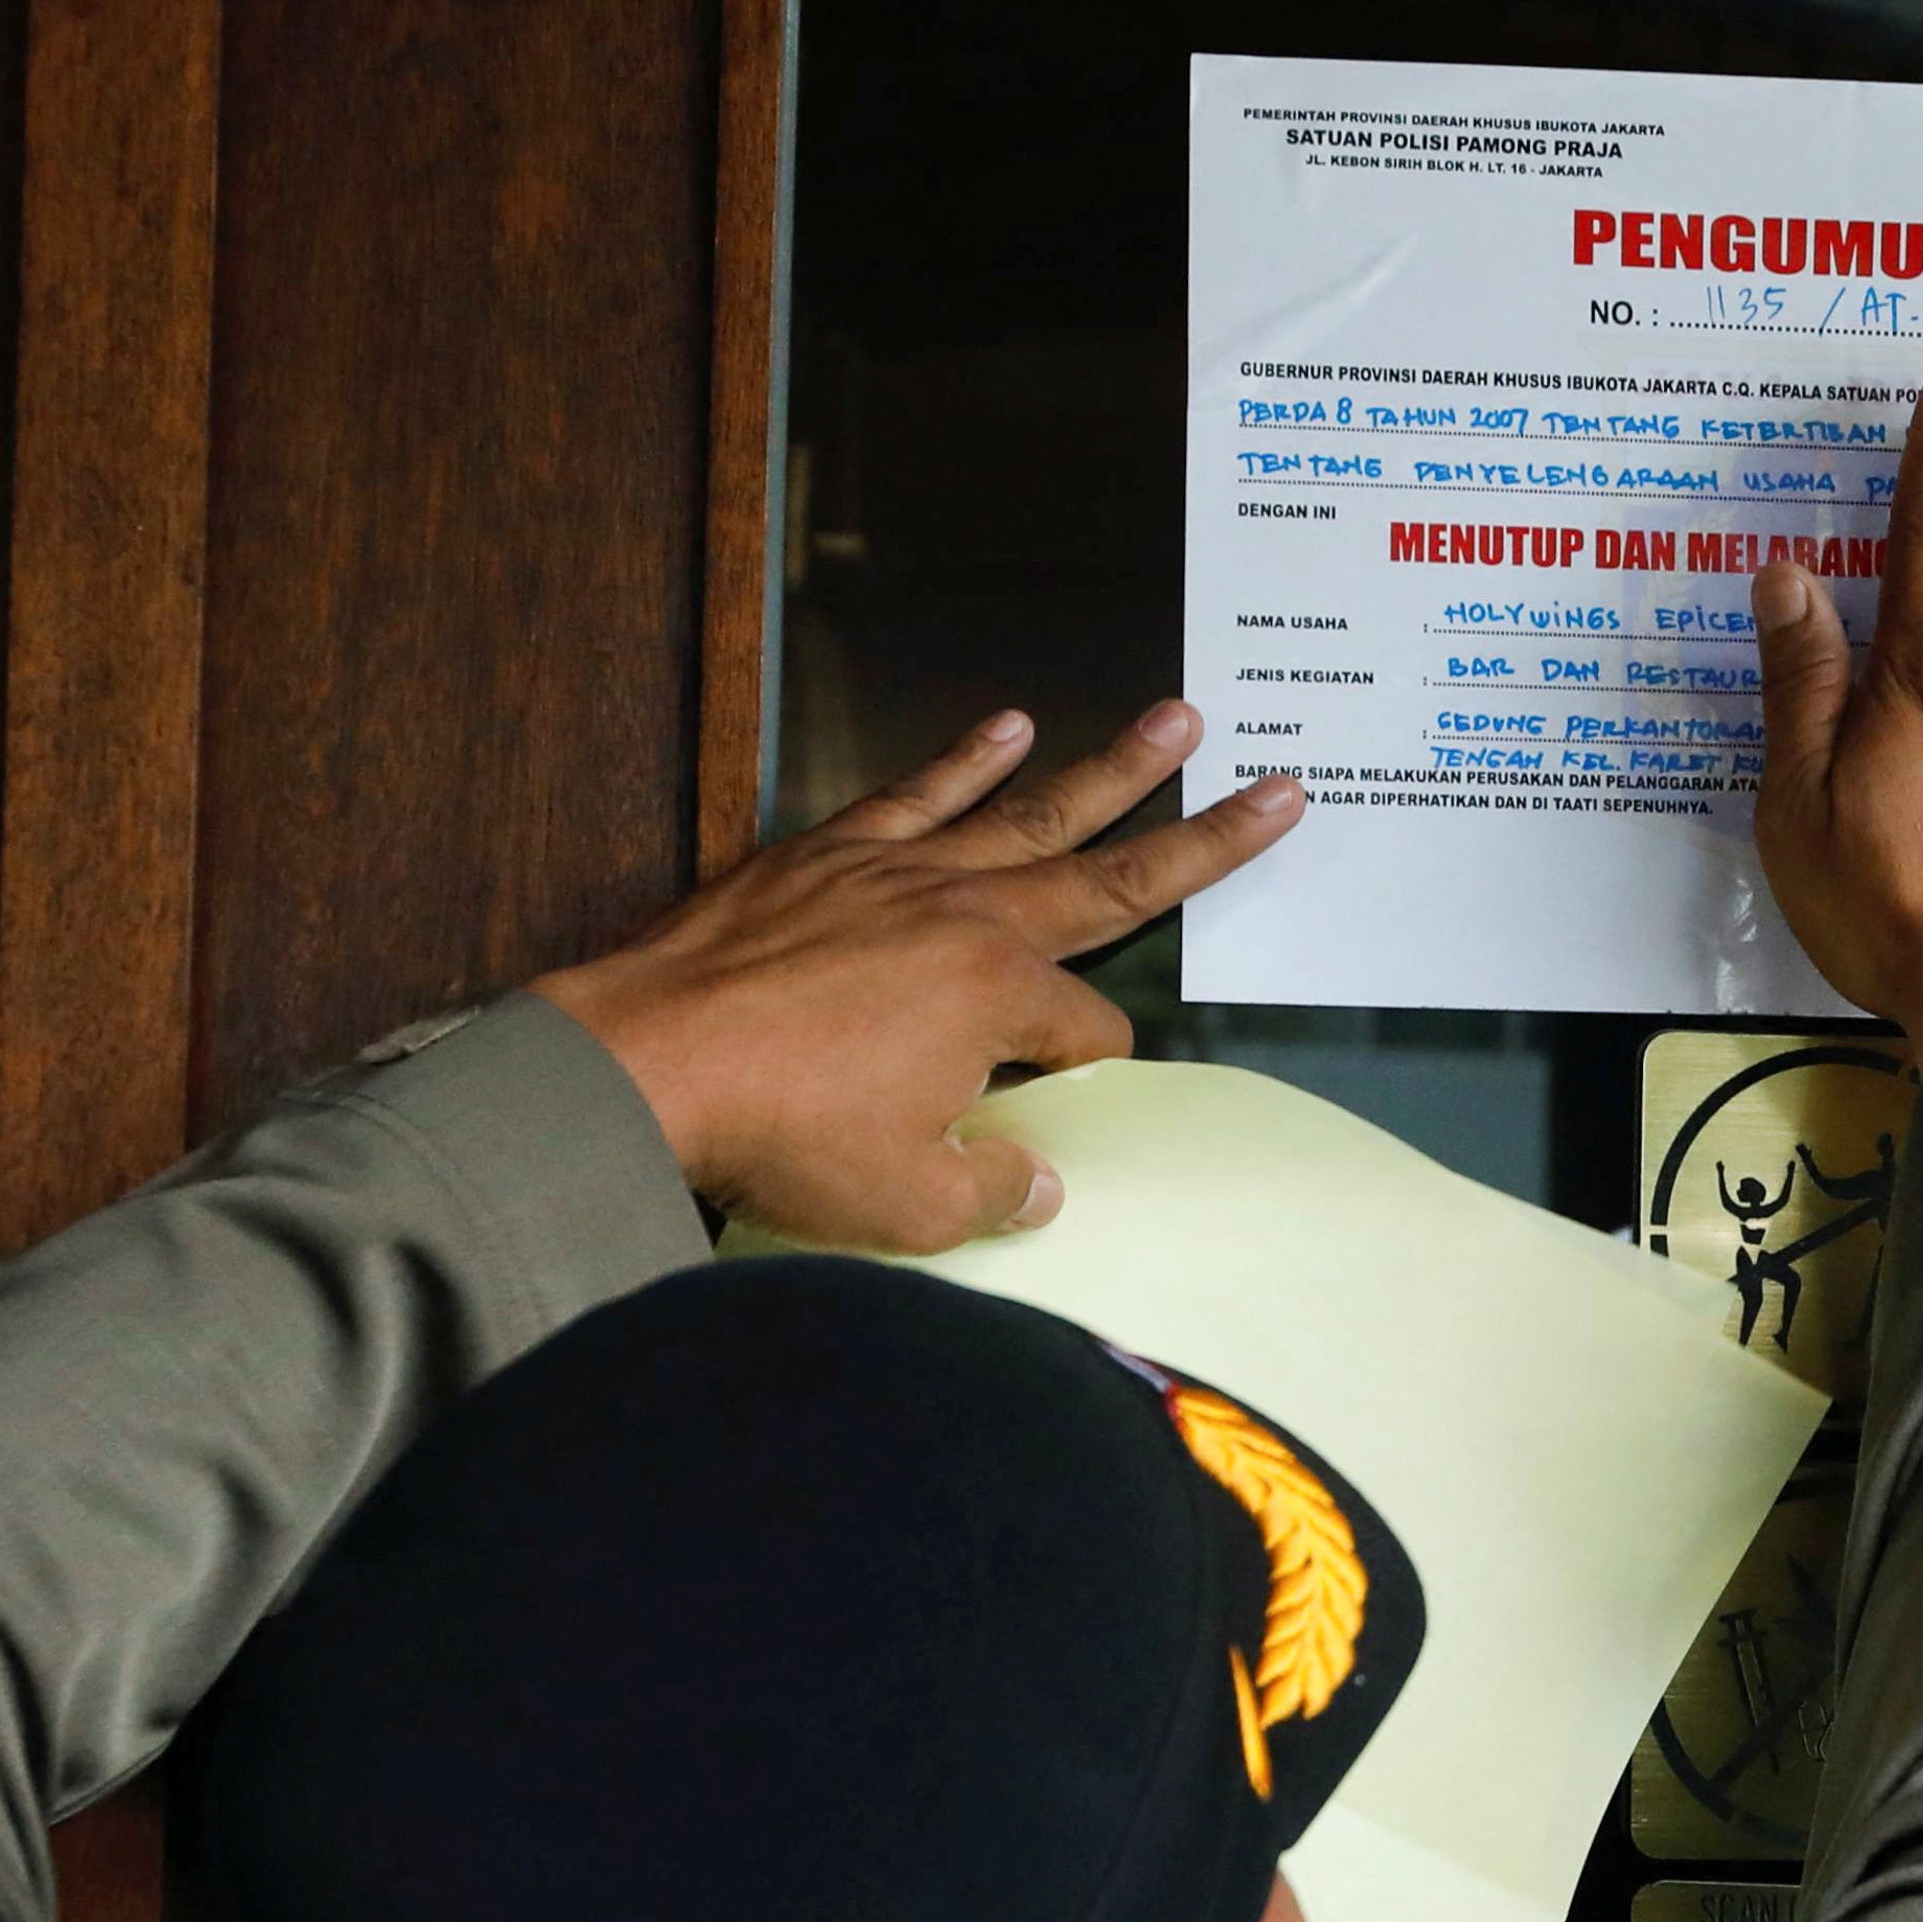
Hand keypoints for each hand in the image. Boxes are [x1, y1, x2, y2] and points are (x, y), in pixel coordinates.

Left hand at [534, 703, 1301, 1248]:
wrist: (646, 1061)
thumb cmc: (781, 1134)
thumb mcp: (910, 1202)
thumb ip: (994, 1188)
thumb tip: (1041, 1183)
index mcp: (1000, 998)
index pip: (1088, 1032)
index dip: (1090, 1071)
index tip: (1063, 1104)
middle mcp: (969, 915)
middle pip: (1112, 876)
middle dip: (1203, 840)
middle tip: (1276, 791)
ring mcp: (899, 870)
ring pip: (1030, 810)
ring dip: (1111, 766)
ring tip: (1176, 718)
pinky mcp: (829, 850)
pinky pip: (917, 790)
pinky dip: (965, 758)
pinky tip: (1006, 725)